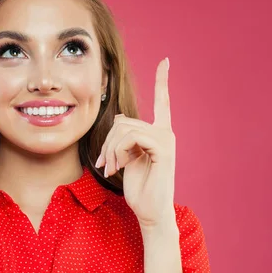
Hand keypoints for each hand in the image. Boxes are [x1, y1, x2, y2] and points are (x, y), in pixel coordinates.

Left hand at [94, 57, 176, 228]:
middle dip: (107, 142)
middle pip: (123, 121)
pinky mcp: (163, 148)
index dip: (162, 80)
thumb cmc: (138, 187)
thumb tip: (120, 116)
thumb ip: (126, 136)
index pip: (162, 101)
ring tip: (111, 168)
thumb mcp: (127, 157)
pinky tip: (118, 167)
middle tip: (105, 164)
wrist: (150, 212)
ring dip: (110, 150)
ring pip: (124, 129)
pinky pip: (131, 137)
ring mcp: (166, 139)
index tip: (166, 61)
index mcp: (159, 132)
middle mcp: (165, 132)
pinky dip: (118, 152)